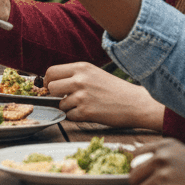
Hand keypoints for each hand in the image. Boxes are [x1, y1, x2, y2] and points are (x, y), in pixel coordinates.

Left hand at [44, 62, 163, 130]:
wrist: (136, 103)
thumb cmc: (116, 90)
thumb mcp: (94, 74)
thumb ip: (75, 75)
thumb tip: (53, 83)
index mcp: (81, 68)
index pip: (51, 72)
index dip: (48, 81)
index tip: (51, 87)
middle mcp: (80, 79)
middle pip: (51, 87)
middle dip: (54, 95)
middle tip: (63, 99)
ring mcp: (82, 96)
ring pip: (59, 104)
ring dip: (68, 108)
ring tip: (84, 106)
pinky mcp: (86, 111)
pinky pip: (69, 116)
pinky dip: (76, 117)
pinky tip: (89, 113)